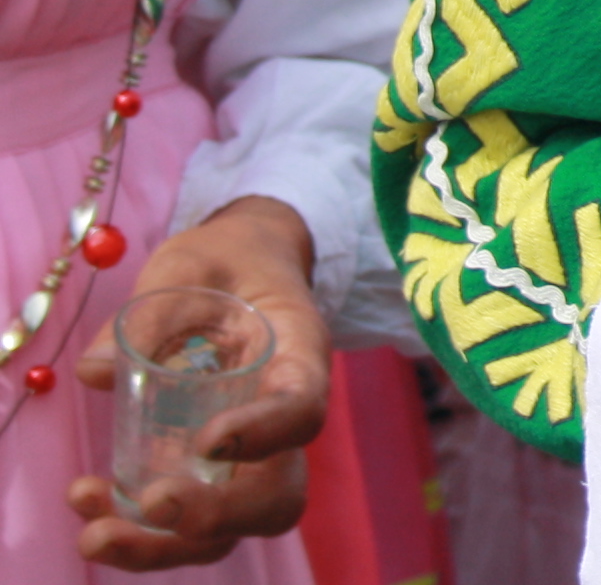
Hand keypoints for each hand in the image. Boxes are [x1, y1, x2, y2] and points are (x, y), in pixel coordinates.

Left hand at [66, 198, 327, 570]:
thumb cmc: (224, 261)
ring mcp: (249, 457)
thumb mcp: (190, 264)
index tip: (207, 439)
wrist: (240, 269)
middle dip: (214, 516)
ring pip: (231, 529)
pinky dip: (140, 532)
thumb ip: (150, 311)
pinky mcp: (210, 473)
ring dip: (165, 546)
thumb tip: (95, 372)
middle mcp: (282, 420)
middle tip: (152, 502)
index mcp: (298, 354)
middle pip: (275, 498)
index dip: (265, 434)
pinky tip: (87, 502)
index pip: (304, 409)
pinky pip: (187, 523)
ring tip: (94, 536)